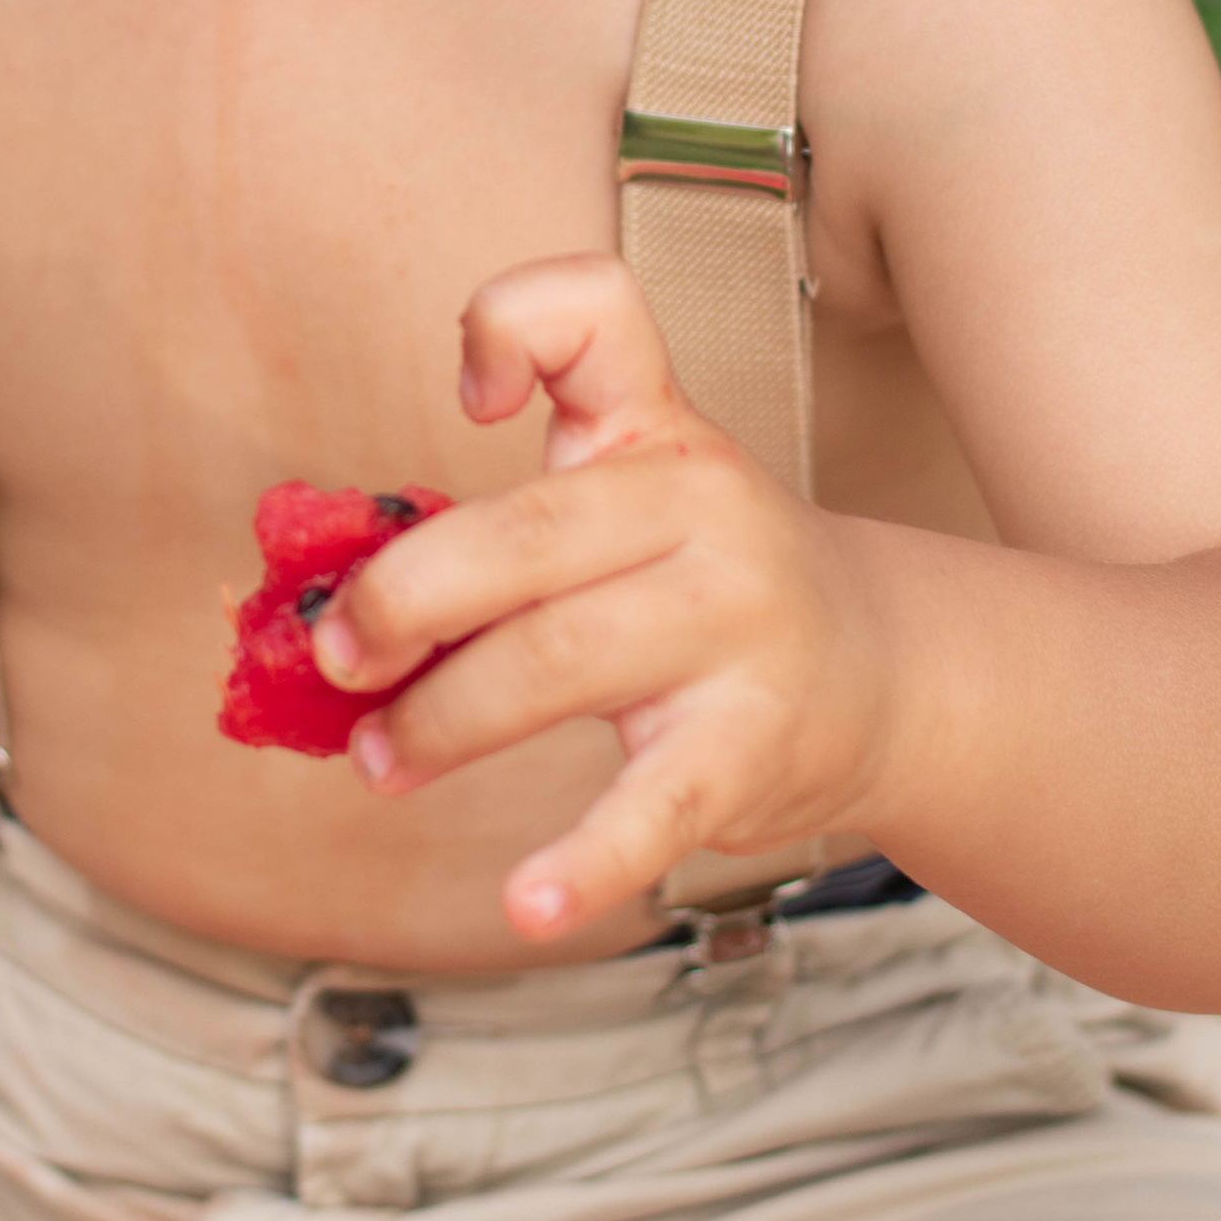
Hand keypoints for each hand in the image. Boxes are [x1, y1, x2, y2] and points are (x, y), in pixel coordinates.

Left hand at [314, 255, 889, 943]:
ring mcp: (736, 627)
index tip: (470, 406)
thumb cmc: (710, 581)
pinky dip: (583, 863)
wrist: (886, 672)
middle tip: (336, 655)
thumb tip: (333, 604)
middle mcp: (704, 509)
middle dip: (403, 601)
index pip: (595, 316)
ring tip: (383, 761)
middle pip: (526, 535)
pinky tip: (526, 904)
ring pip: (552, 664)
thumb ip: (502, 519)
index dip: (511, 328)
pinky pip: (653, 809)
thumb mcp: (636, 498)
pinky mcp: (751, 746)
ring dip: (438, 722)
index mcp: (658, 431)